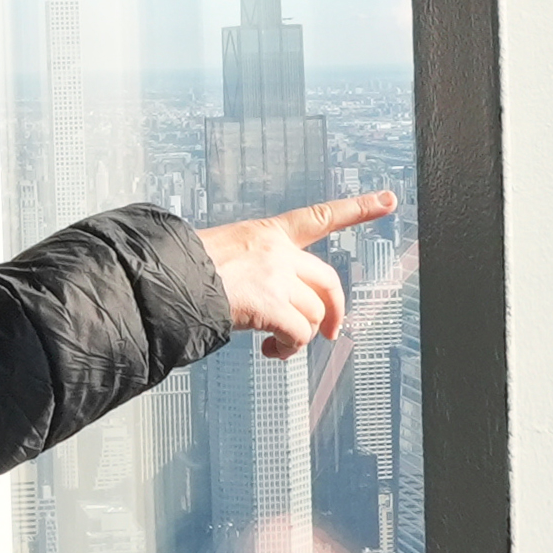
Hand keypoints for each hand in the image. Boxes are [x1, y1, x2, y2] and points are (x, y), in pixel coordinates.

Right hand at [197, 191, 396, 357]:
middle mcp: (278, 252)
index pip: (320, 216)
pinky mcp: (271, 306)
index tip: (387, 201)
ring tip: (276, 345)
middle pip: (328, 281)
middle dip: (335, 310)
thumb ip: (253, 267)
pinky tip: (271, 351)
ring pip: (313, 314)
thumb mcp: (223, 252)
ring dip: (300, 337)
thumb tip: (264, 303)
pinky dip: (289, 349)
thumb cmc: (183, 269)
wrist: (165, 279)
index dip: (358, 209)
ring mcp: (277, 278)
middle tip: (331, 332)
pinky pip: (299, 335)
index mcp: (266, 233)